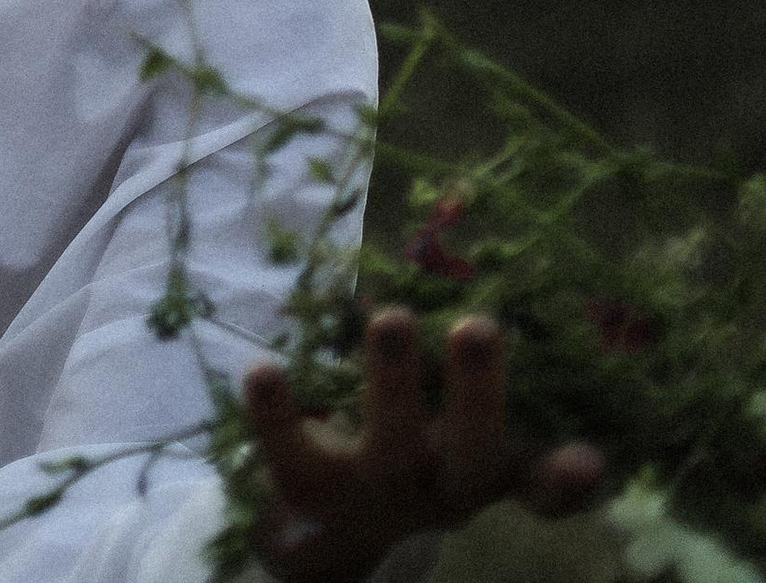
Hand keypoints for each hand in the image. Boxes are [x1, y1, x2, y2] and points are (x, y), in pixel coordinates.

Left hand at [243, 309, 605, 582]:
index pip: (537, 485)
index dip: (564, 479)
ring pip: (388, 451)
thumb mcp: (459, 431)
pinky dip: (278, 416)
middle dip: (476, 394)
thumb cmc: (409, 451)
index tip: (588, 459)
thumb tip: (540, 356)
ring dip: (392, 386)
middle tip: (479, 326)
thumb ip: (486, 388)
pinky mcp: (309, 493)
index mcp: (481, 470)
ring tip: (392, 318)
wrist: (321, 535)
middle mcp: (437, 489)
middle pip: (468, 455)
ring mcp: (374, 495)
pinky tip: (263, 371)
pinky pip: (291, 457)